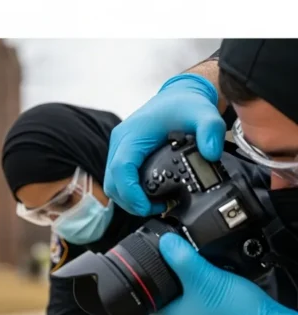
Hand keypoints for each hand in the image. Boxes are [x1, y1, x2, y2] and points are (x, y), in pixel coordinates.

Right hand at [104, 74, 223, 215]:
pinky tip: (151, 195)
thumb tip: (211, 154)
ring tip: (156, 205)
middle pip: (112, 183)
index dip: (130, 193)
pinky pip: (119, 179)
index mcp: (132, 135)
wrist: (179, 94)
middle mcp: (120, 143)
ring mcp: (119, 150)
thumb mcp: (203, 113)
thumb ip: (210, 130)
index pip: (121, 169)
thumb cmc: (185, 104)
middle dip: (130, 202)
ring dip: (129, 199)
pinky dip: (131, 192)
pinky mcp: (124, 155)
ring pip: (113, 184)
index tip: (148, 206)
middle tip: (157, 209)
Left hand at [152, 233, 297, 314]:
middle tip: (176, 262)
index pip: (147, 299)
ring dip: (190, 286)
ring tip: (198, 271)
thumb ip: (182, 259)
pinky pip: (206, 306)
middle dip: (170, 280)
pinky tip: (216, 283)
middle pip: (167, 298)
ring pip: (188, 302)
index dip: (146, 281)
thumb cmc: (239, 314)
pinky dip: (207, 293)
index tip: (149, 265)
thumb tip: (165, 243)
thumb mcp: (205, 278)